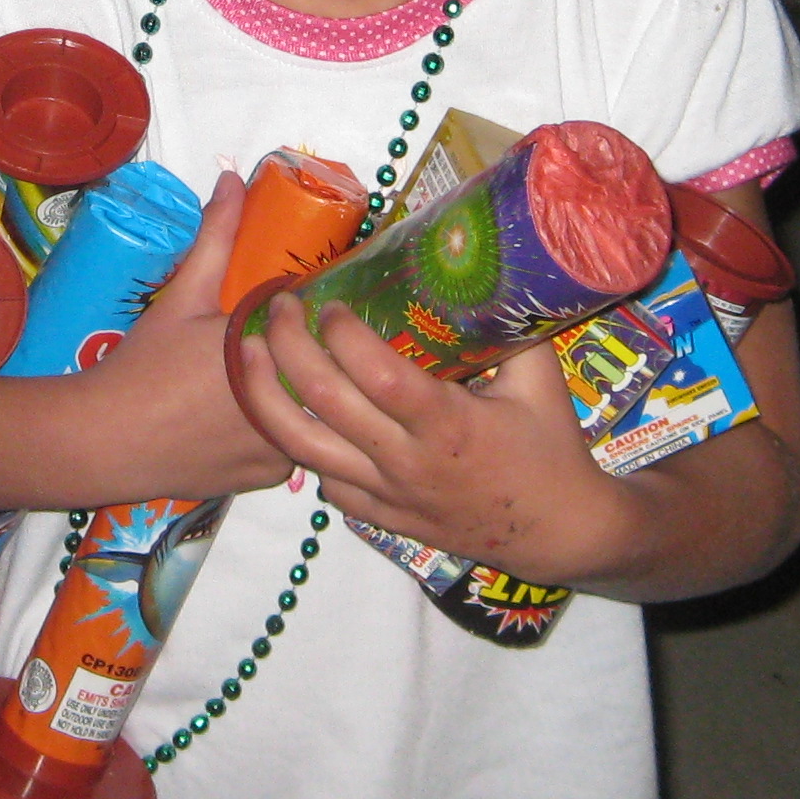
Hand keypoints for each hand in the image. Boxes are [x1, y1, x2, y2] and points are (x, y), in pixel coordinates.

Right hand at [72, 169, 294, 503]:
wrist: (103, 442)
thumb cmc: (144, 366)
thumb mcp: (183, 295)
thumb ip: (217, 237)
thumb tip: (233, 180)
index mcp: (276, 355)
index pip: (326, 331)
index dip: (316, 319)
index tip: (296, 311)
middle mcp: (290, 406)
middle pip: (327, 374)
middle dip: (314, 357)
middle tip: (279, 343)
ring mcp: (283, 449)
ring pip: (315, 414)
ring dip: (301, 396)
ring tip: (271, 377)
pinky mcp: (267, 479)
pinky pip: (293, 451)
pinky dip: (280, 433)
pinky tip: (247, 420)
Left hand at [235, 295, 634, 585]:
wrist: (554, 533)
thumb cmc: (551, 449)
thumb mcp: (541, 380)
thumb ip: (507, 327)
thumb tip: (484, 265)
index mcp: (448, 425)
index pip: (377, 375)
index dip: (344, 334)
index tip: (329, 301)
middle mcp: (407, 462)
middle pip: (324, 402)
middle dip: (288, 345)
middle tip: (278, 306)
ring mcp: (386, 494)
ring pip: (301, 447)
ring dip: (264, 394)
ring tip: (246, 352)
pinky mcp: (377, 516)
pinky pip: (322, 479)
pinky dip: (299, 442)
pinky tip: (290, 408)